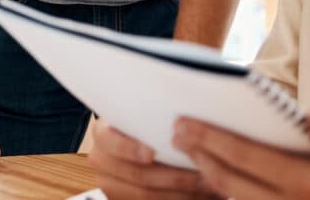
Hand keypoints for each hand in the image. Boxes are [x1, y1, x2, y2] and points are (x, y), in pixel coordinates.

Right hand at [88, 120, 215, 198]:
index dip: (128, 148)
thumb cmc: (144, 126)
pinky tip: (198, 196)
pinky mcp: (120, 198)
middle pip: (136, 174)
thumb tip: (185, 123)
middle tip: (205, 175)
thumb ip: (153, 118)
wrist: (134, 145)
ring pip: (146, 195)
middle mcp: (101, 160)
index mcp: (102, 134)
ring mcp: (109, 184)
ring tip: (209, 187)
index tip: (151, 153)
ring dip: (182, 194)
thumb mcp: (142, 118)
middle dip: (175, 177)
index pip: (109, 141)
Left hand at [172, 111, 309, 199]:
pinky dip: (223, 190)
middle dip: (199, 155)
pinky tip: (210, 171)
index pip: (245, 156)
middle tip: (175, 132)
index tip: (183, 121)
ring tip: (187, 150)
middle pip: (230, 182)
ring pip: (234, 199)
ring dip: (206, 175)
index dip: (210, 138)